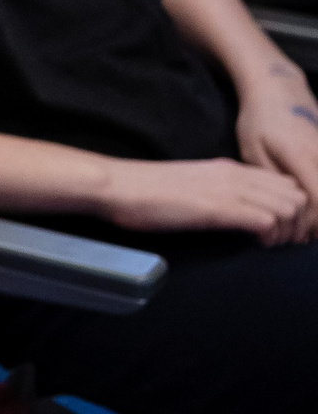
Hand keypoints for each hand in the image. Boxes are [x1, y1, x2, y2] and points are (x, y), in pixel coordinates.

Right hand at [98, 155, 307, 244]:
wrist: (117, 186)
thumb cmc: (144, 191)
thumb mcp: (190, 185)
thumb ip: (216, 191)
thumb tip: (233, 210)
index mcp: (228, 168)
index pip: (285, 183)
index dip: (292, 208)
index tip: (280, 230)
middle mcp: (234, 175)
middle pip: (295, 195)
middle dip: (297, 222)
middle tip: (280, 241)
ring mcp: (227, 190)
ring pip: (289, 207)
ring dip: (287, 231)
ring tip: (270, 245)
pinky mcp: (217, 209)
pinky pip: (267, 220)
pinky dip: (270, 237)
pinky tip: (256, 245)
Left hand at [235, 58, 317, 239]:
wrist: (279, 91)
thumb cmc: (259, 121)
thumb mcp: (253, 150)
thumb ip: (270, 180)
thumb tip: (280, 211)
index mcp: (301, 156)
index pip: (317, 200)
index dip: (311, 223)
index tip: (295, 235)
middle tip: (297, 236)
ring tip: (303, 226)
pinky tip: (310, 208)